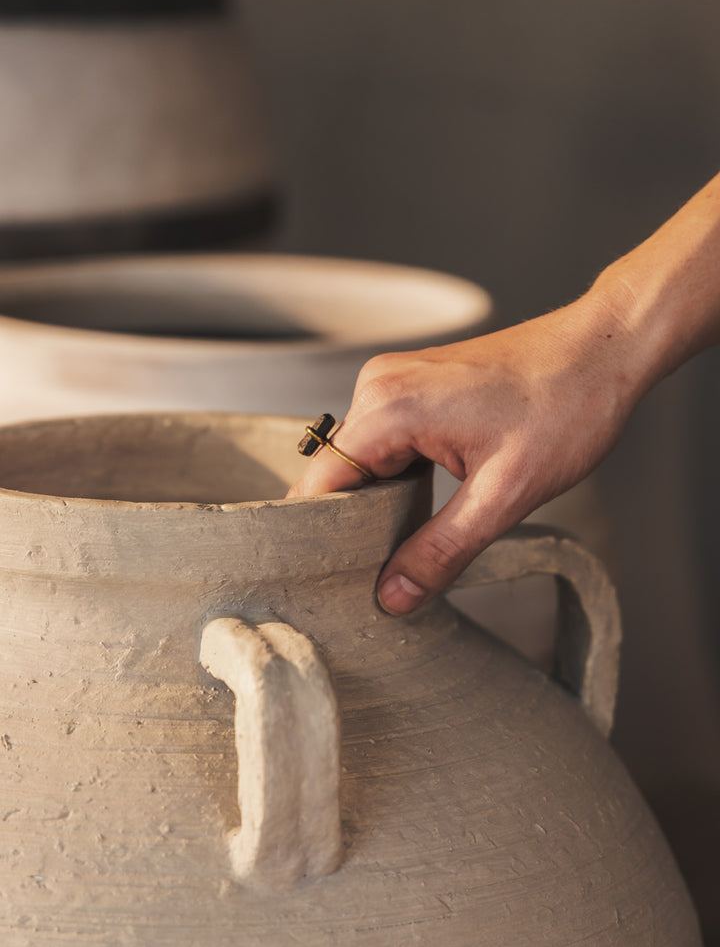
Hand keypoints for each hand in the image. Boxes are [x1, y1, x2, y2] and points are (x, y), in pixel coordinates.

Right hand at [287, 291, 636, 614]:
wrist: (603, 352)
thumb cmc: (565, 407)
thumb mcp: (504, 494)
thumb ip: (441, 550)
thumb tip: (392, 595)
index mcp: (389, 406)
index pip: (321, 483)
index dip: (321, 536)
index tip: (330, 582)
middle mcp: (380, 386)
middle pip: (338, 473)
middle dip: (352, 524)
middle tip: (374, 578)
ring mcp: (396, 381)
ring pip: (362, 460)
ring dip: (376, 501)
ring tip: (399, 547)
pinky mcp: (415, 386)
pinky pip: (384, 441)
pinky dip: (395, 477)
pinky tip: (417, 507)